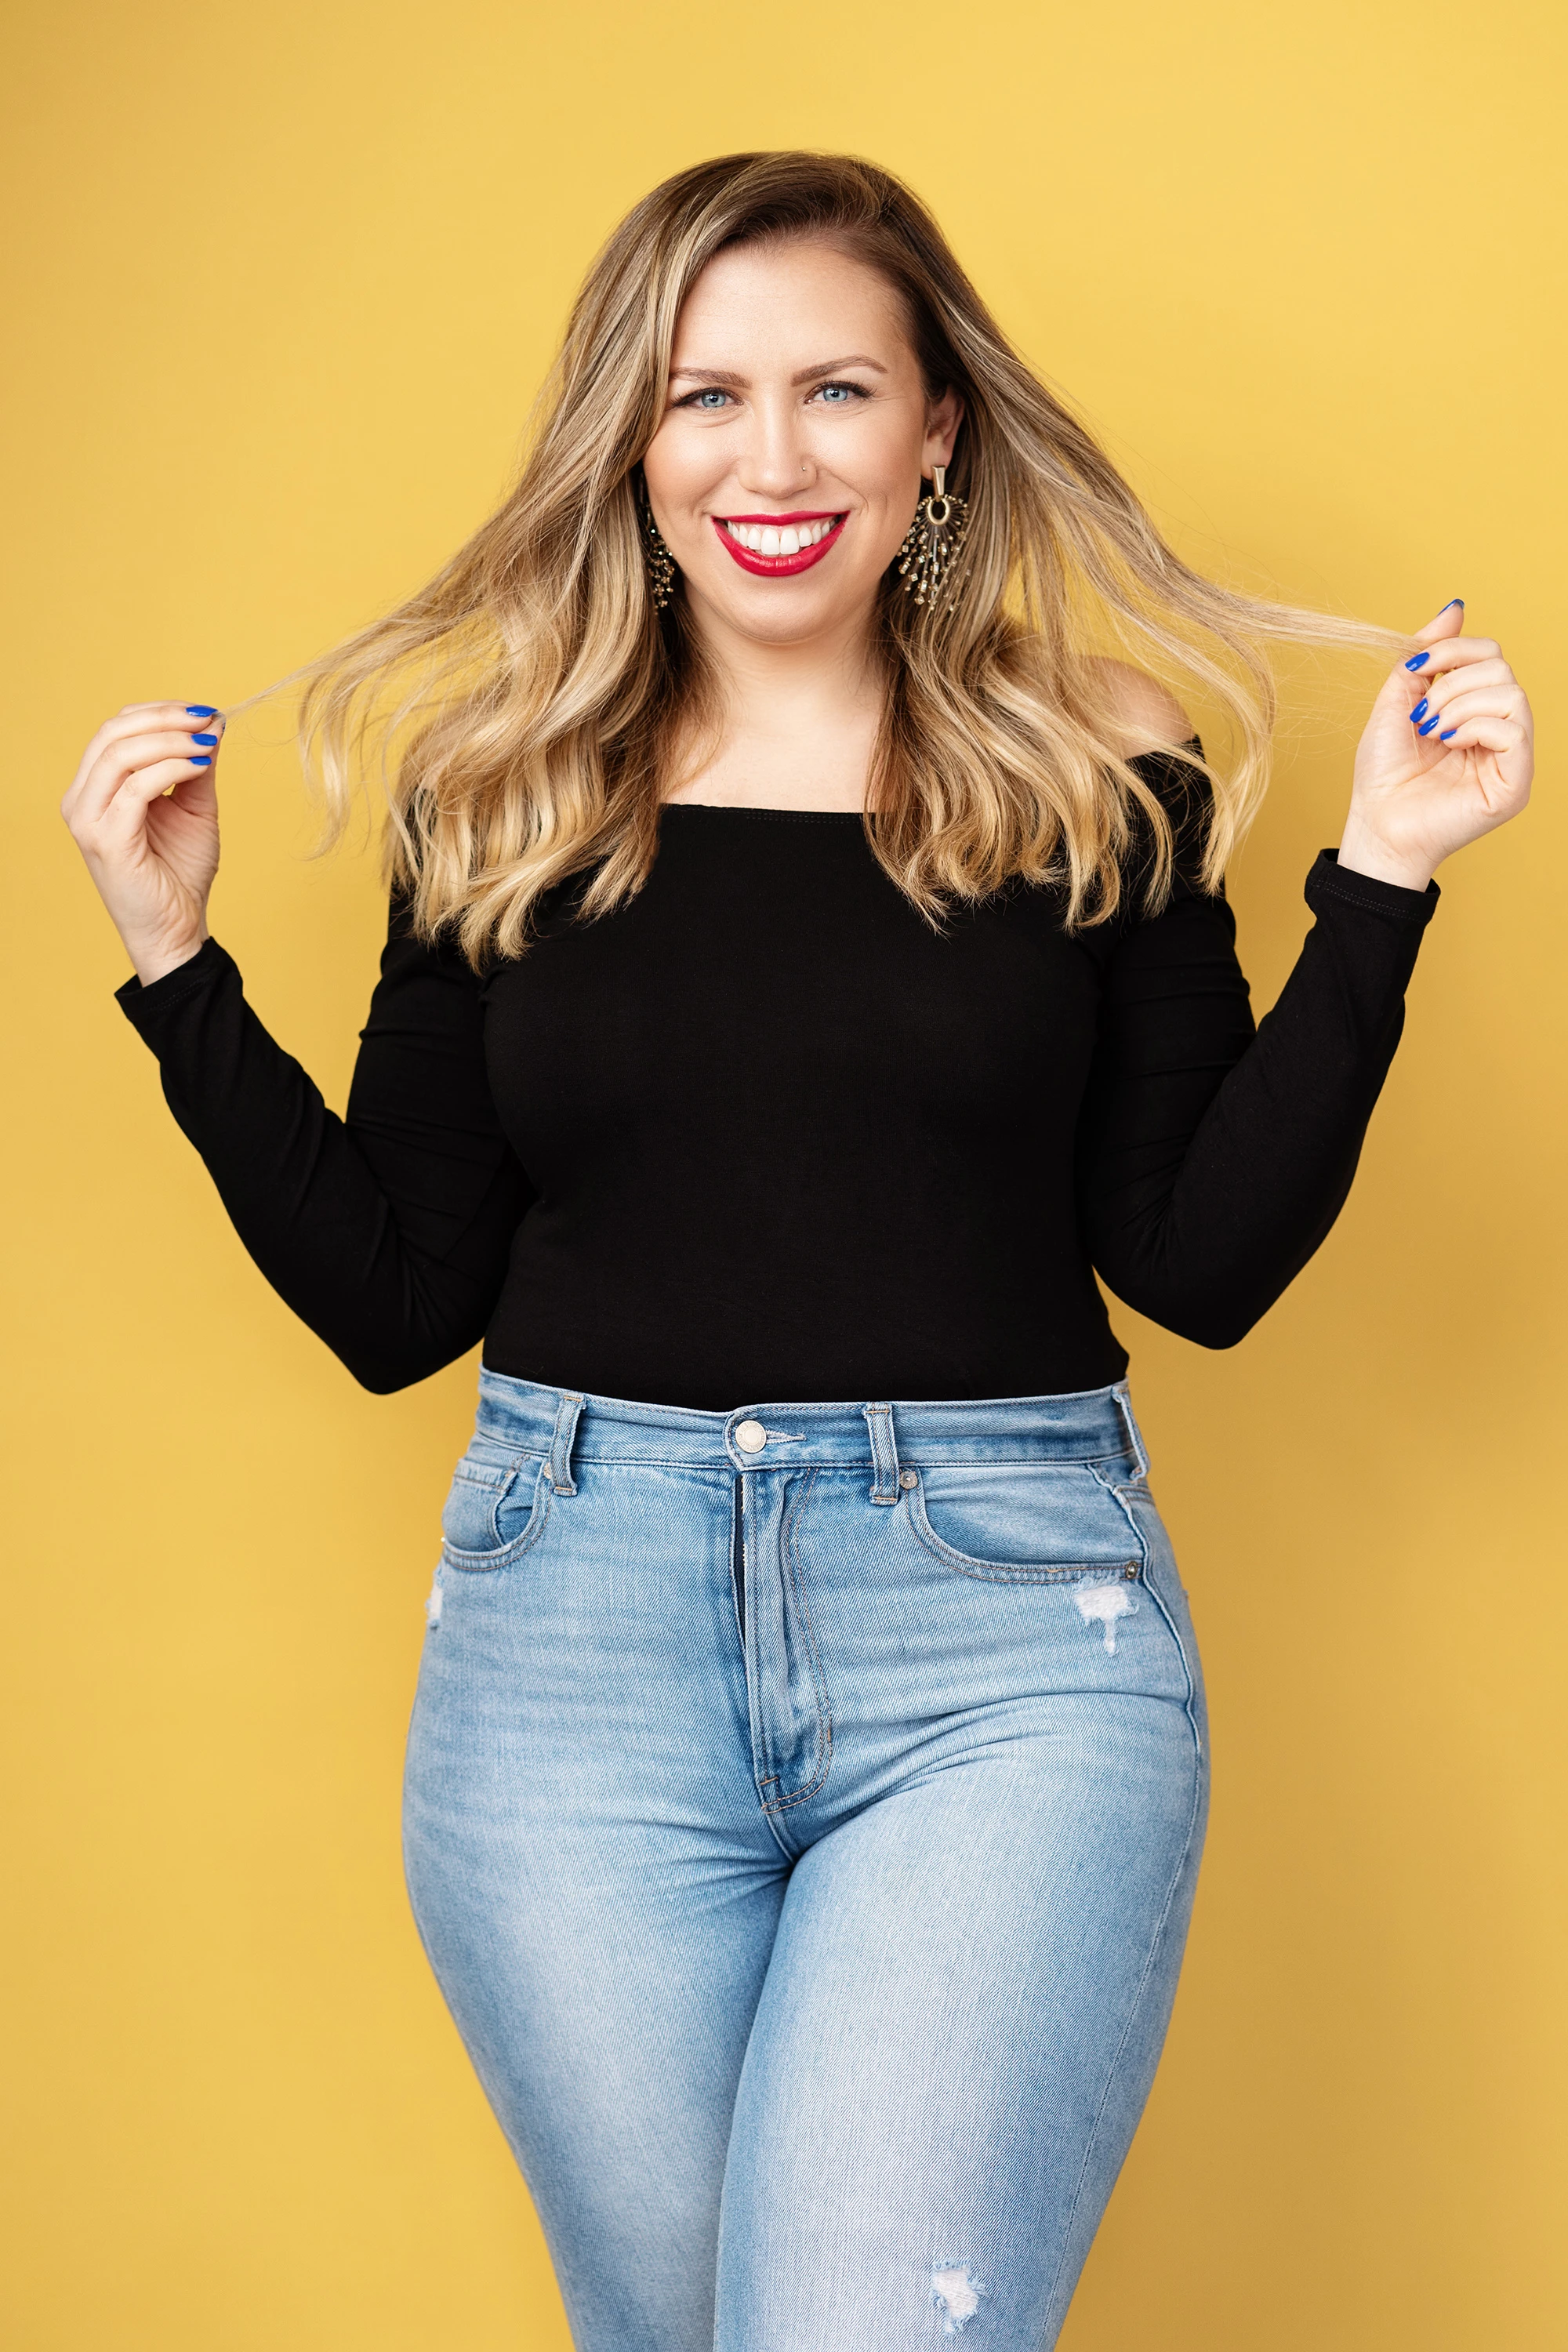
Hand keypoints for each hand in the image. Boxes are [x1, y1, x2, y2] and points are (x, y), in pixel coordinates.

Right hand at [61, 702, 223, 984]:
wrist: (177, 929)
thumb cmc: (179, 873)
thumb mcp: (194, 808)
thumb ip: (197, 766)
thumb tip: (212, 722)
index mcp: (95, 788)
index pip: (115, 729)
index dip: (158, 712)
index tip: (203, 712)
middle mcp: (82, 800)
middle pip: (112, 733)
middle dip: (164, 718)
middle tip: (206, 719)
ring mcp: (88, 820)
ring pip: (120, 754)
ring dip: (169, 740)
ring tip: (207, 742)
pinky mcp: (106, 840)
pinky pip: (136, 788)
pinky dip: (172, 769)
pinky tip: (201, 768)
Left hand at [1338, 602, 1532, 891]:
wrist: (1376, 825)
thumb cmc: (1384, 774)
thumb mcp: (1397, 702)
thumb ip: (1426, 657)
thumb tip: (1455, 608)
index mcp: (1474, 708)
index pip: (1489, 654)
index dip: (1453, 649)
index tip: (1415, 666)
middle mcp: (1498, 729)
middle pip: (1501, 668)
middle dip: (1451, 683)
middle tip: (1421, 716)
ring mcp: (1510, 757)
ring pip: (1511, 694)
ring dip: (1461, 705)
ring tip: (1433, 732)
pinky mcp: (1515, 783)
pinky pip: (1515, 730)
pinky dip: (1476, 727)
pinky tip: (1450, 744)